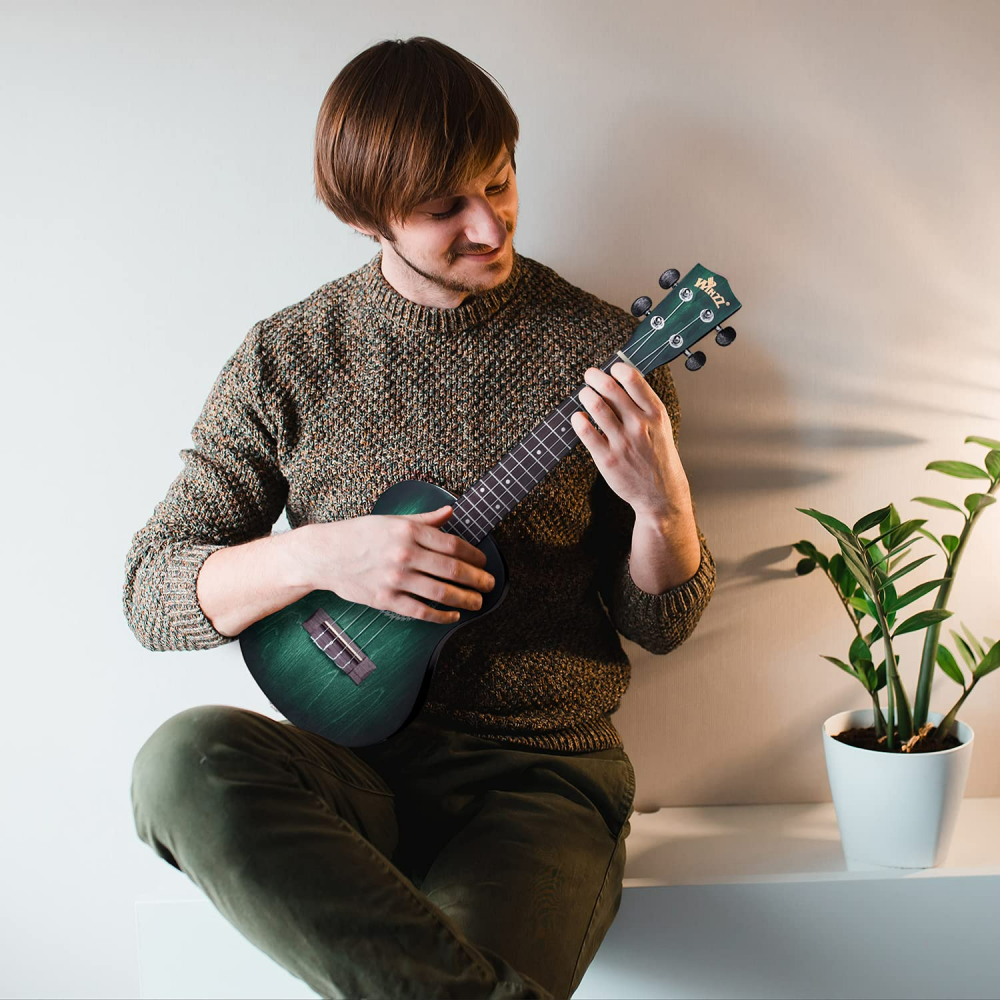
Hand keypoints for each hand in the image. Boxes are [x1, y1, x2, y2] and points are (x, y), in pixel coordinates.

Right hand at [295, 506, 494, 623]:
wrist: (324, 554)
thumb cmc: (358, 534)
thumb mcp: (391, 519)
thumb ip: (424, 519)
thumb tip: (450, 511)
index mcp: (408, 531)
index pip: (452, 544)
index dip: (473, 555)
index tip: (483, 562)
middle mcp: (404, 554)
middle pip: (452, 569)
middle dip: (477, 579)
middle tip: (490, 584)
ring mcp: (395, 578)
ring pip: (440, 592)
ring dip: (465, 598)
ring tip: (478, 601)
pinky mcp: (386, 599)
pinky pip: (420, 611)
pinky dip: (441, 615)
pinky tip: (453, 615)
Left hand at [570, 362, 691, 519]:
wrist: (661, 493)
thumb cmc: (658, 456)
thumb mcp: (660, 426)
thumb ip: (643, 404)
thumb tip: (621, 380)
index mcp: (655, 413)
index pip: (633, 379)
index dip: (616, 368)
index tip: (610, 369)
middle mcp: (639, 425)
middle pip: (611, 389)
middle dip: (595, 377)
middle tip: (589, 376)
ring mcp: (623, 442)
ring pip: (597, 407)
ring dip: (585, 394)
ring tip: (584, 394)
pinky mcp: (608, 458)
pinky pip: (587, 433)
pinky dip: (578, 420)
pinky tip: (577, 417)